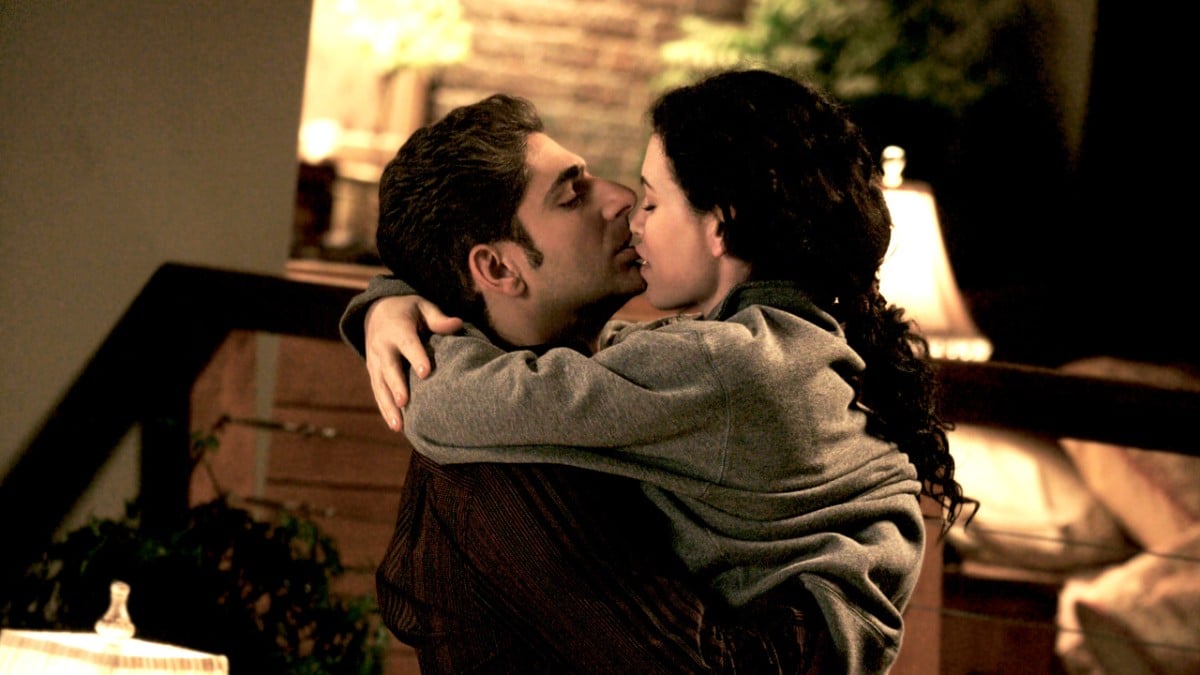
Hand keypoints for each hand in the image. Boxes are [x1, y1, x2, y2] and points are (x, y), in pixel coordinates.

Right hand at [364, 296, 462, 430]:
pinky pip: (378, 392)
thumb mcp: (422, 307)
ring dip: (388, 406)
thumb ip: (437, 318)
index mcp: (396, 329)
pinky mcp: (373, 373)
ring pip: (380, 386)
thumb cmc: (408, 310)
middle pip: (390, 368)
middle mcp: (382, 347)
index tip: (425, 372)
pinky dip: (385, 409)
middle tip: (405, 402)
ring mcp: (375, 362)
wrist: (376, 311)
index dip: (416, 357)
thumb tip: (458, 324)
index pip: (407, 344)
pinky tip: (396, 426)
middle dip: (397, 385)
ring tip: (399, 426)